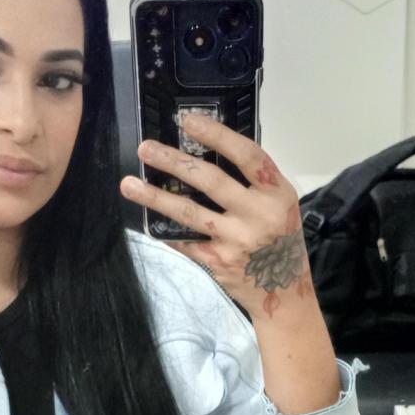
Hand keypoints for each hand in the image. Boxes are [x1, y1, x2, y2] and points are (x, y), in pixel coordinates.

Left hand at [120, 114, 315, 320]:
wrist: (285, 292)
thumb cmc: (280, 240)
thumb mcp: (280, 204)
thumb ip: (253, 182)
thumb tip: (210, 150)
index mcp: (276, 193)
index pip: (247, 156)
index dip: (217, 135)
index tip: (188, 121)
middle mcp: (258, 215)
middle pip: (210, 180)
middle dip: (173, 162)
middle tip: (145, 148)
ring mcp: (236, 240)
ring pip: (189, 212)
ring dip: (155, 197)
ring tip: (129, 184)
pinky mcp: (218, 262)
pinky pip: (185, 241)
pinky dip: (165, 230)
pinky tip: (146, 219)